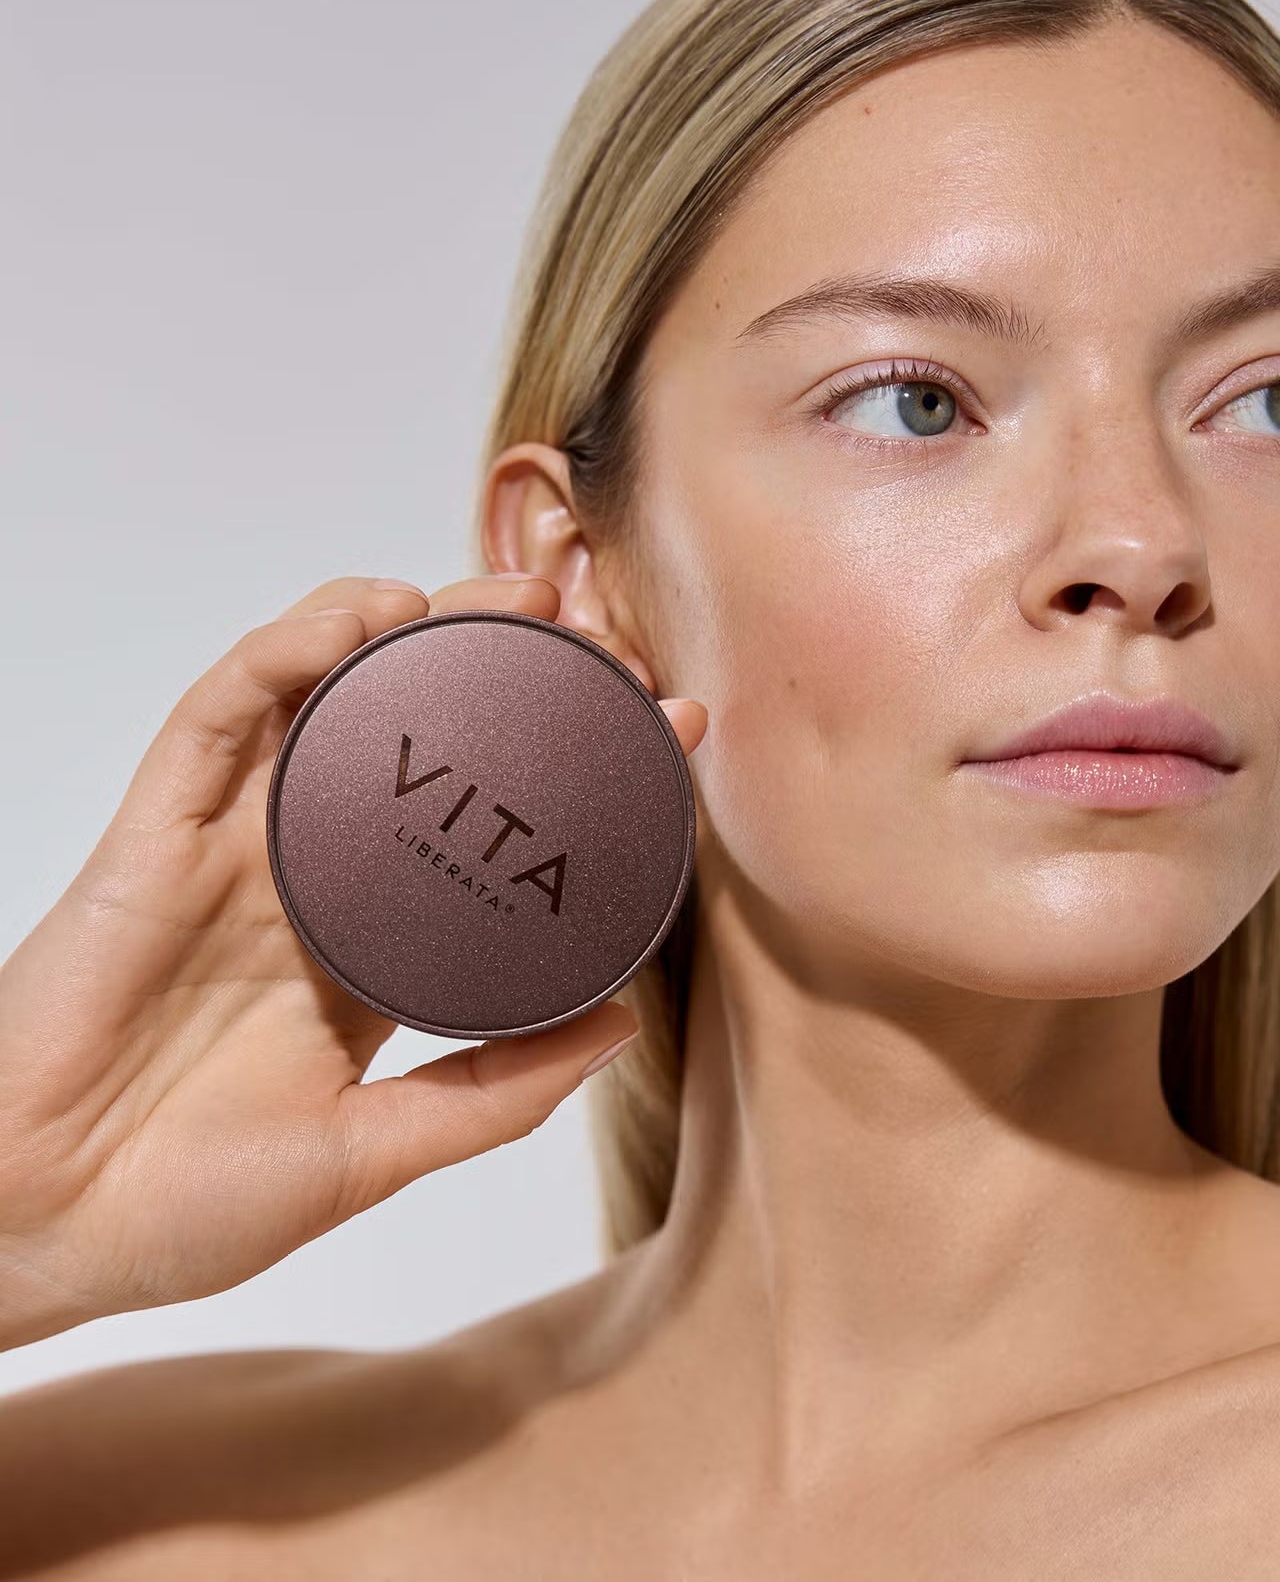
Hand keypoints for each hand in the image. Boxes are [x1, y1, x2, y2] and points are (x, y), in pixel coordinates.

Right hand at [0, 574, 706, 1347]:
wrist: (43, 1234)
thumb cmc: (193, 1206)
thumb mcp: (378, 1150)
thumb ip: (497, 1091)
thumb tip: (626, 1020)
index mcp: (377, 944)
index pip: (494, 827)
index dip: (579, 766)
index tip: (668, 722)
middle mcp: (318, 877)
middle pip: (424, 739)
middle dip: (511, 670)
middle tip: (596, 629)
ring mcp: (237, 846)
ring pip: (329, 699)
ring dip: (415, 631)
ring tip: (510, 596)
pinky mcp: (158, 832)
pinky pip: (222, 716)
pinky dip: (289, 651)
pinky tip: (365, 616)